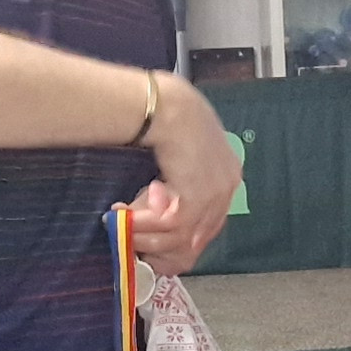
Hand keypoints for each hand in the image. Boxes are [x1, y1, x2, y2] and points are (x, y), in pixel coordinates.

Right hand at [130, 76, 240, 273]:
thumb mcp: (183, 150)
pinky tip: (123, 215)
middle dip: (163, 244)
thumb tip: (156, 201)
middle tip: (134, 242)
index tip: (154, 239)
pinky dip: (143, 225)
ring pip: (181, 237)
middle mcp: (228, 187)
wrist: (167, 106)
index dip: (182, 234)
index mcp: (228, 174)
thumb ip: (181, 176)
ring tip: (121, 226)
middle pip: (200, 235)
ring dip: (146, 235)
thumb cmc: (170, 117)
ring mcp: (216, 195)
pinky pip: (170, 227)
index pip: (211, 220)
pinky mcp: (197, 198)